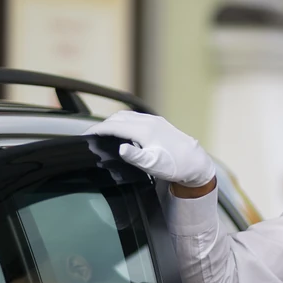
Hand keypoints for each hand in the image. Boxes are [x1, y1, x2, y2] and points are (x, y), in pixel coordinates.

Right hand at [86, 111, 216, 192]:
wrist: (196, 163)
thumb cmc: (175, 166)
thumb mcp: (153, 164)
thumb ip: (135, 156)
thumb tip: (120, 148)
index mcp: (144, 130)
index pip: (114, 126)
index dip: (97, 130)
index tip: (85, 135)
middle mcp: (148, 121)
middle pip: (118, 118)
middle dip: (103, 125)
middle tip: (92, 135)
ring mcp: (154, 121)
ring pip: (127, 116)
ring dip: (113, 122)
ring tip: (104, 133)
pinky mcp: (159, 123)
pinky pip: (136, 118)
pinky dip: (124, 122)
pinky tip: (123, 131)